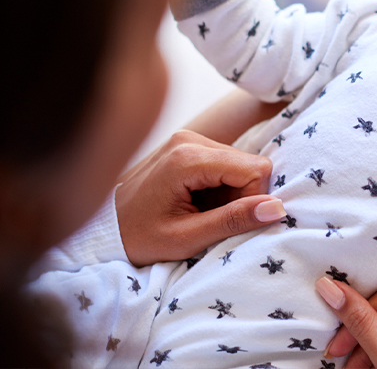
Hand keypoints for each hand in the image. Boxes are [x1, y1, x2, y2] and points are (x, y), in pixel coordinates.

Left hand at [115, 130, 281, 266]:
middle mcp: (189, 139)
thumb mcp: (186, 238)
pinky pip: (223, 163)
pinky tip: (195, 201)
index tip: (226, 222)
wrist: (100, 228)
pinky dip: (219, 186)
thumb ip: (232, 221)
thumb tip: (277, 209)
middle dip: (240, 196)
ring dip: (230, 192)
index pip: (255, 169)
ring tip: (199, 212)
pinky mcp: (185, 144)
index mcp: (187, 157)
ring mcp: (186, 138)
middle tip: (209, 219)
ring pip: (239, 163)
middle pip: (248, 164)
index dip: (252, 199)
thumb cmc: (137, 237)